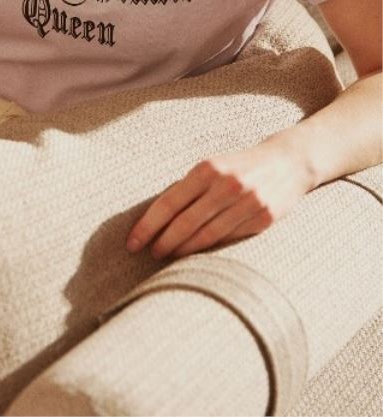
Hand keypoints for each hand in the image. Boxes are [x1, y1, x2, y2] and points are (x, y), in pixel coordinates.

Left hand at [125, 137, 311, 259]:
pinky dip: (211, 249)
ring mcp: (247, 202)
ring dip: (183, 250)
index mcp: (208, 168)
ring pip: (207, 236)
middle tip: (148, 254)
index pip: (169, 202)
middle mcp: (227, 185)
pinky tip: (197, 256)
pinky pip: (230, 239)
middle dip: (163, 242)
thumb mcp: (213, 167)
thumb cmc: (239, 165)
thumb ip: (190, 188)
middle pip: (185, 222)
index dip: (148, 225)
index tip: (132, 242)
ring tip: (167, 257)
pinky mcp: (263, 218)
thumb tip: (156, 218)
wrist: (287, 162)